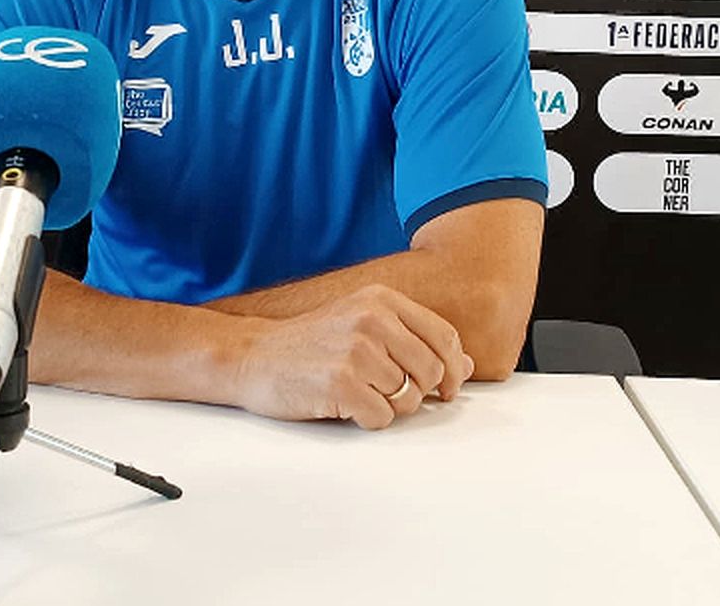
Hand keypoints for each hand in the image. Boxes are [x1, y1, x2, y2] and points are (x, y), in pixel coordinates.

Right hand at [232, 285, 474, 429]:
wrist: (252, 355)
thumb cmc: (310, 344)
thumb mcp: (363, 325)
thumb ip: (414, 340)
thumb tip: (467, 365)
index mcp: (381, 300)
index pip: (444, 337)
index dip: (454, 369)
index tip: (448, 388)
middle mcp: (372, 320)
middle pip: (431, 371)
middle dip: (419, 392)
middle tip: (392, 395)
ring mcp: (356, 351)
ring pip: (408, 399)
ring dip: (389, 407)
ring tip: (358, 393)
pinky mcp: (341, 384)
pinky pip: (382, 418)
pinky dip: (367, 420)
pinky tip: (344, 405)